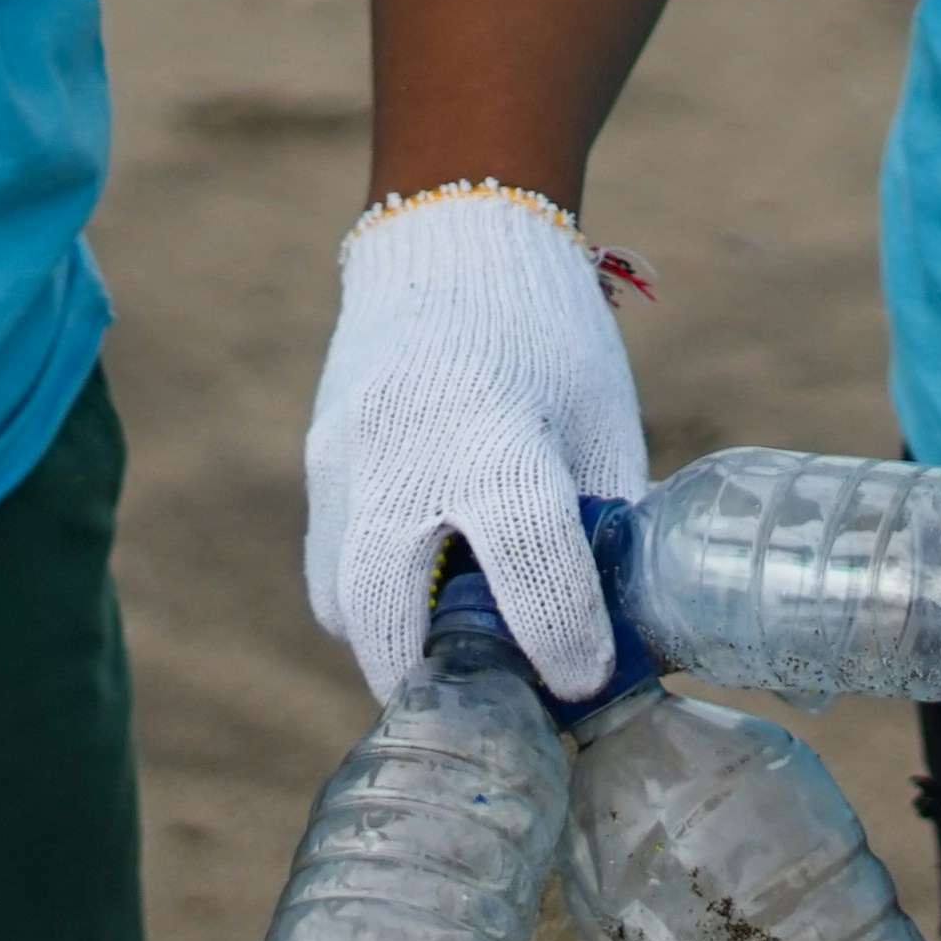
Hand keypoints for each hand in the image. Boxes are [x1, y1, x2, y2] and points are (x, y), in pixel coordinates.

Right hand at [303, 184, 646, 702]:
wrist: (453, 232)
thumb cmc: (549, 330)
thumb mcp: (600, 417)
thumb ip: (604, 523)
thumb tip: (623, 633)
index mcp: (494, 429)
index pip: (526, 563)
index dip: (562, 640)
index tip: (584, 686)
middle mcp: (401, 449)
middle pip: (390, 616)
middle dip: (440, 686)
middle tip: (497, 707)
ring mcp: (343, 458)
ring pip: (346, 604)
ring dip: (400, 647)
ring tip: (464, 653)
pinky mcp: (317, 461)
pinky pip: (331, 567)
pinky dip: (374, 600)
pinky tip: (427, 592)